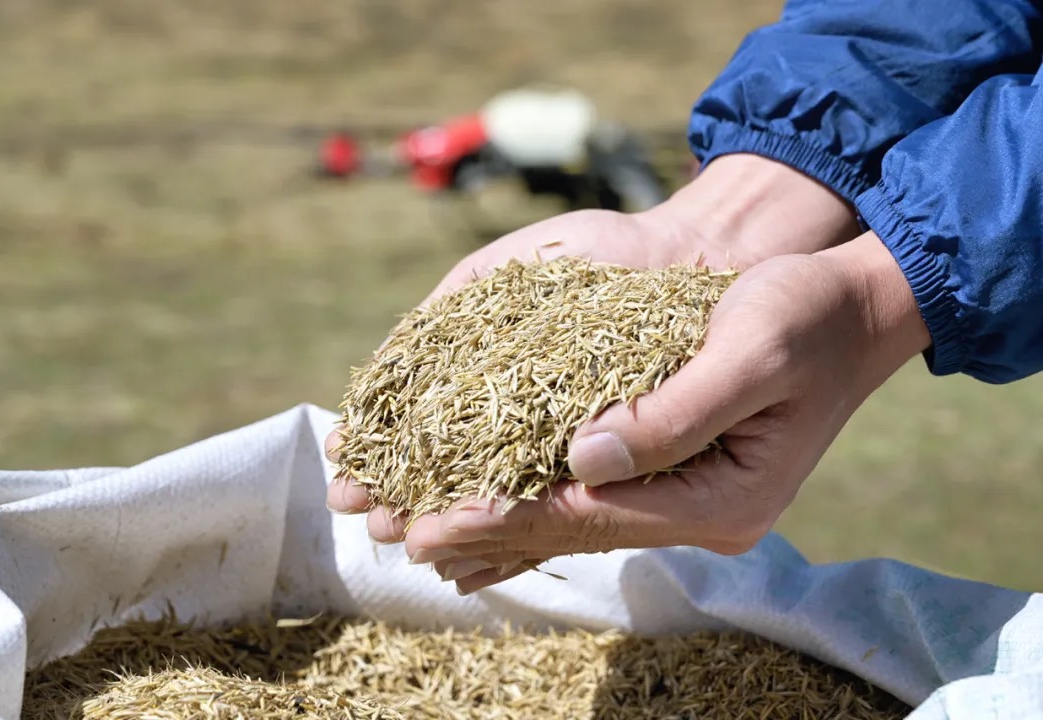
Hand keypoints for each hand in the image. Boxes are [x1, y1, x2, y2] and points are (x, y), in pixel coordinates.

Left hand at [335, 232, 929, 594]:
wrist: (852, 311)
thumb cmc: (806, 319)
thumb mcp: (751, 354)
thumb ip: (673, 413)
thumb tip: (583, 456)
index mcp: (721, 498)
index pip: (591, 515)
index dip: (506, 516)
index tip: (431, 523)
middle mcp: (701, 513)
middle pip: (573, 528)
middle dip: (486, 529)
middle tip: (401, 536)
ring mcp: (689, 499)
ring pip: (575, 519)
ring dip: (499, 522)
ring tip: (421, 532)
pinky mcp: (677, 473)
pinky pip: (591, 498)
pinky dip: (533, 501)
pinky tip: (488, 510)